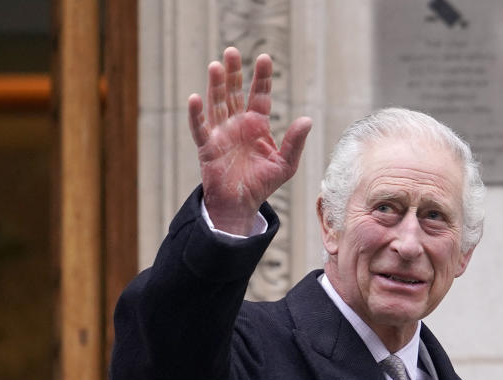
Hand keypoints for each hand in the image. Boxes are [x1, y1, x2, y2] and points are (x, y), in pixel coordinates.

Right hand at [188, 47, 311, 234]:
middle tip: (233, 51)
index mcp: (257, 124)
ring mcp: (221, 133)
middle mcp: (237, 124)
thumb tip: (307, 120)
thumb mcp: (286, 164)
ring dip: (215, 86)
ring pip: (216, 104)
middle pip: (234, 92)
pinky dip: (196, 114)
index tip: (264, 57)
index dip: (261, 77)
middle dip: (234, 73)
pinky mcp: (207, 147)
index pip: (259, 95)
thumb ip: (295, 142)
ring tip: (216, 65)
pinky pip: (200, 128)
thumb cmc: (262, 184)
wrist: (242, 205)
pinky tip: (195, 98)